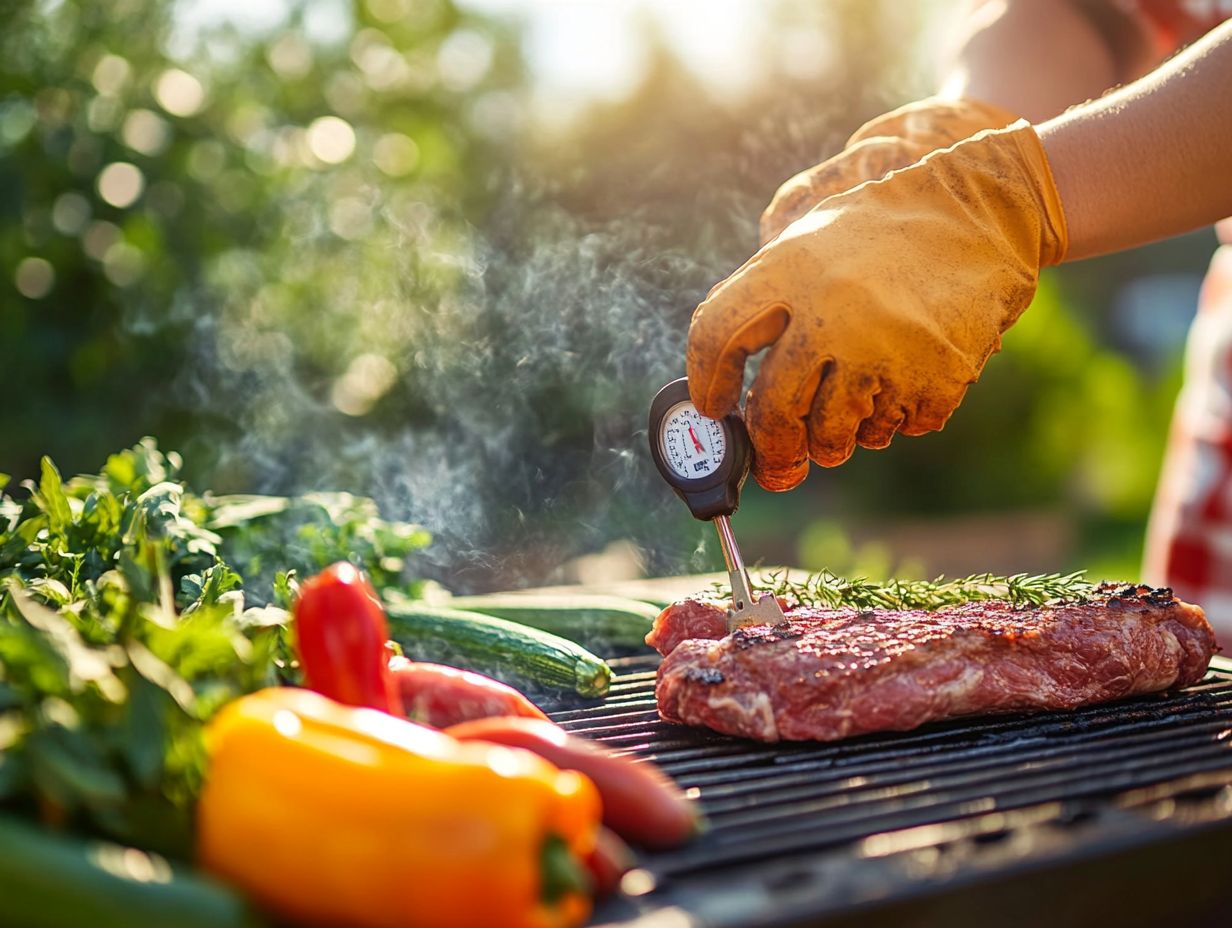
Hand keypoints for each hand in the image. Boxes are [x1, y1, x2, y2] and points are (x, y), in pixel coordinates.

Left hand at [688, 121, 1068, 490]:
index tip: (714, 405)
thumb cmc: (880, 236)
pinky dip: (892, 420)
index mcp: (788, 271)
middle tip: (776, 461)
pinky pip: (895, 430)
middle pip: (774, 412)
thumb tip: (721, 380)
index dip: (706, 382)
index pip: (715, 335)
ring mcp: (885, 352)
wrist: (981, 216)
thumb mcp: (809, 242)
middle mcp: (831, 315)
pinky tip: (901, 382)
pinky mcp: (934, 380)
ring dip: (833, 440)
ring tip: (847, 411)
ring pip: (833, 436)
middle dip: (771, 449)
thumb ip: (763, 302)